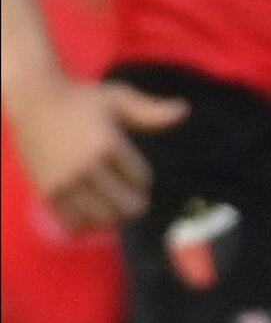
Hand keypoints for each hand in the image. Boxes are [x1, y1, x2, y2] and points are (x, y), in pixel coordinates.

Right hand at [8, 76, 185, 230]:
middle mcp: (85, 167)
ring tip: (110, 202)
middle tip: (131, 195)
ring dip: (113, 215)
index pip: (142, 179)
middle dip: (136, 203)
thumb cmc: (82, 99)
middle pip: (127, 206)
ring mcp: (65, 182)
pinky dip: (87, 223)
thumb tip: (184, 110)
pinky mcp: (48, 192)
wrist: (34, 100)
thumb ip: (150, 111)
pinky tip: (90, 209)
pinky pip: (74, 224)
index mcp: (107, 145)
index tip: (133, 171)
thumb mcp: (118, 99)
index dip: (143, 178)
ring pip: (103, 220)